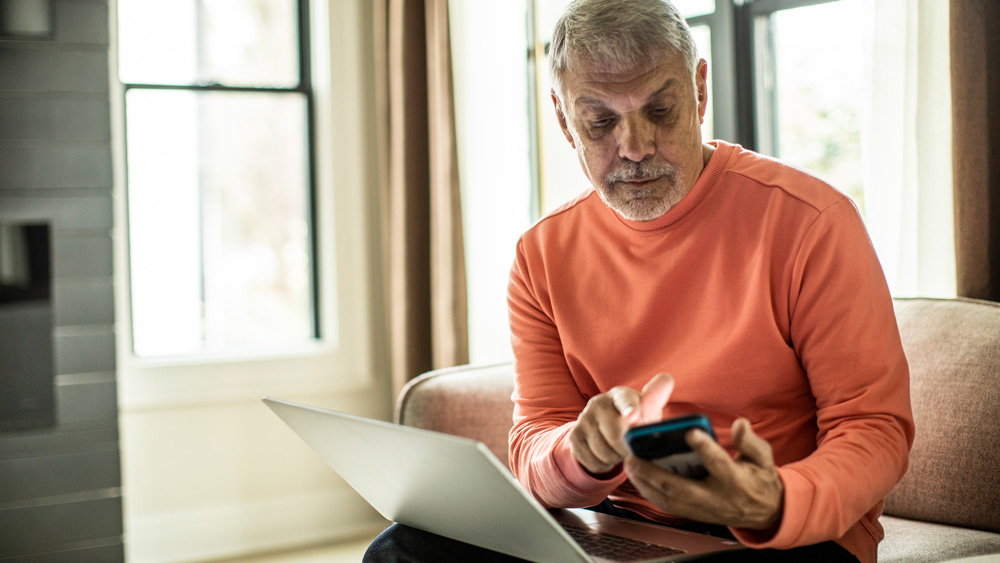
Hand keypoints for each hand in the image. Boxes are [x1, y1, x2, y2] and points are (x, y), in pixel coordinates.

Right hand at [569, 373, 674, 474]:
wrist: (610, 431)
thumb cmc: (637, 420)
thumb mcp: (649, 411)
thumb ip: (656, 398)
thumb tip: (667, 379)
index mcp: (620, 394)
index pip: (625, 400)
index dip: (629, 409)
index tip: (633, 417)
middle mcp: (599, 403)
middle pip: (615, 434)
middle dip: (628, 448)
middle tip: (634, 450)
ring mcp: (584, 419)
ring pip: (603, 452)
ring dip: (616, 458)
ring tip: (620, 450)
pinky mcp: (574, 436)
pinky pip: (592, 461)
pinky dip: (603, 465)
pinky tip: (607, 455)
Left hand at [624, 418, 783, 529]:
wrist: (765, 512)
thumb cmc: (760, 478)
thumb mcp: (763, 458)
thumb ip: (750, 441)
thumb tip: (740, 424)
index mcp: (736, 481)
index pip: (719, 464)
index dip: (705, 448)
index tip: (690, 432)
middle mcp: (717, 498)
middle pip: (682, 488)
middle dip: (655, 473)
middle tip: (634, 456)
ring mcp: (704, 509)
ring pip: (670, 500)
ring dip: (646, 484)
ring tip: (629, 465)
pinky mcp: (695, 515)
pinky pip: (668, 506)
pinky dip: (650, 493)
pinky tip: (637, 479)